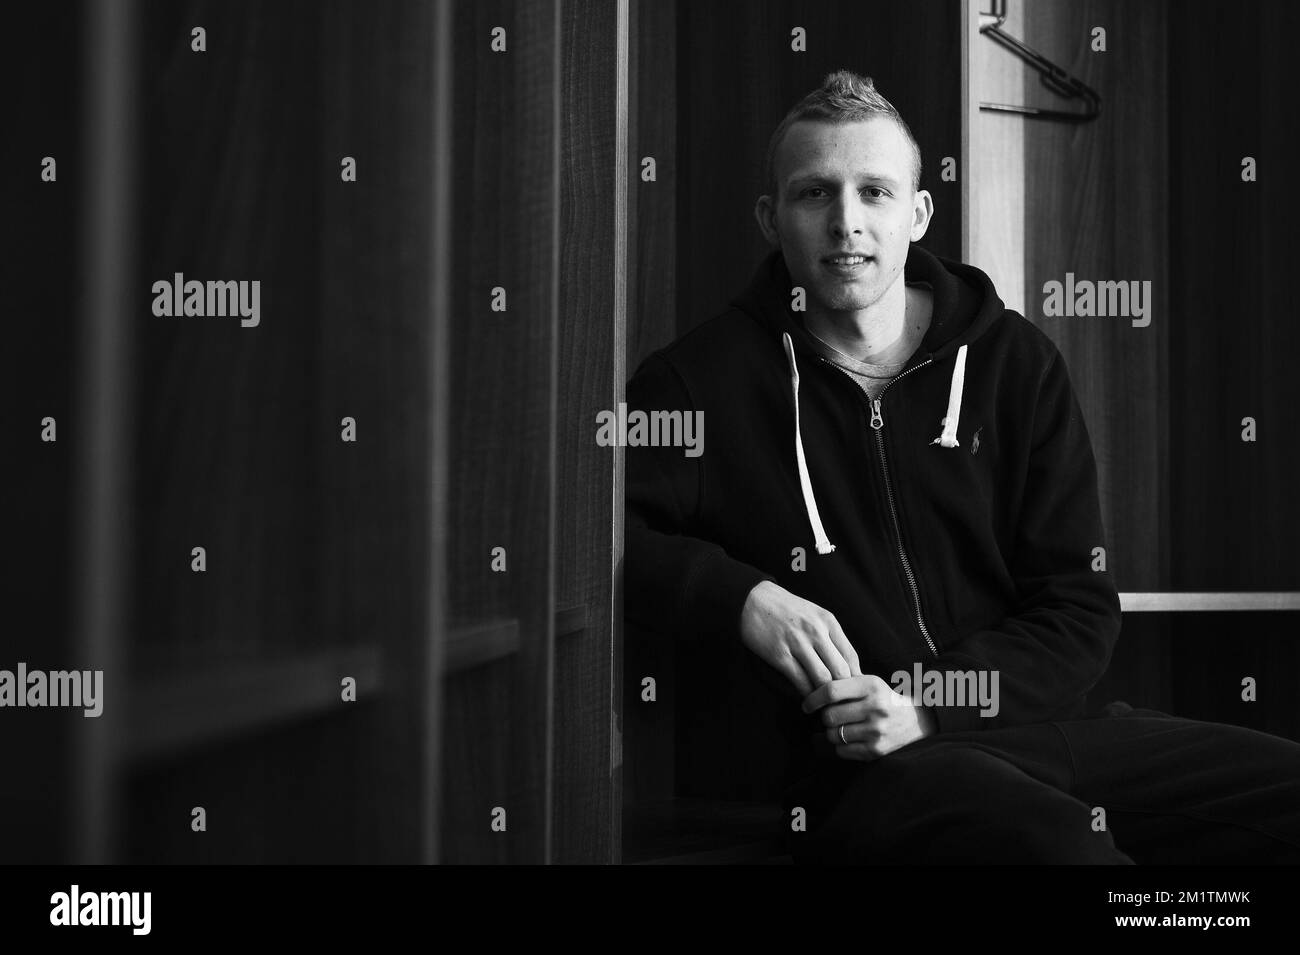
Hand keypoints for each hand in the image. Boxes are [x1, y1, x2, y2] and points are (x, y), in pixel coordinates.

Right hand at [738, 581, 861, 696]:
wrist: (752, 600)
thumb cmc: (786, 610)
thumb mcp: (814, 614)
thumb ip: (830, 636)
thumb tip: (846, 665)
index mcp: (828, 621)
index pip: (851, 656)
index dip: (855, 678)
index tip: (852, 691)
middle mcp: (816, 631)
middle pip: (840, 671)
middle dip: (843, 691)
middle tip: (841, 703)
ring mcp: (797, 642)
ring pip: (822, 679)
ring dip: (825, 697)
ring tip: (824, 705)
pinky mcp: (779, 654)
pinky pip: (800, 681)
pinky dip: (806, 694)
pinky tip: (806, 699)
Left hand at [802, 674, 936, 760]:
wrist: (916, 722)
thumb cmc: (883, 700)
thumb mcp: (869, 683)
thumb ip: (844, 683)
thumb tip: (810, 687)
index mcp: (871, 685)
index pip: (831, 690)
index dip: (813, 698)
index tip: (807, 705)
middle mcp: (875, 707)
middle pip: (829, 716)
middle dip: (825, 717)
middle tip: (831, 717)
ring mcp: (876, 730)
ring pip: (834, 735)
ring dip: (833, 733)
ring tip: (843, 727)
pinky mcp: (876, 750)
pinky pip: (842, 751)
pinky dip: (841, 746)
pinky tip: (851, 739)